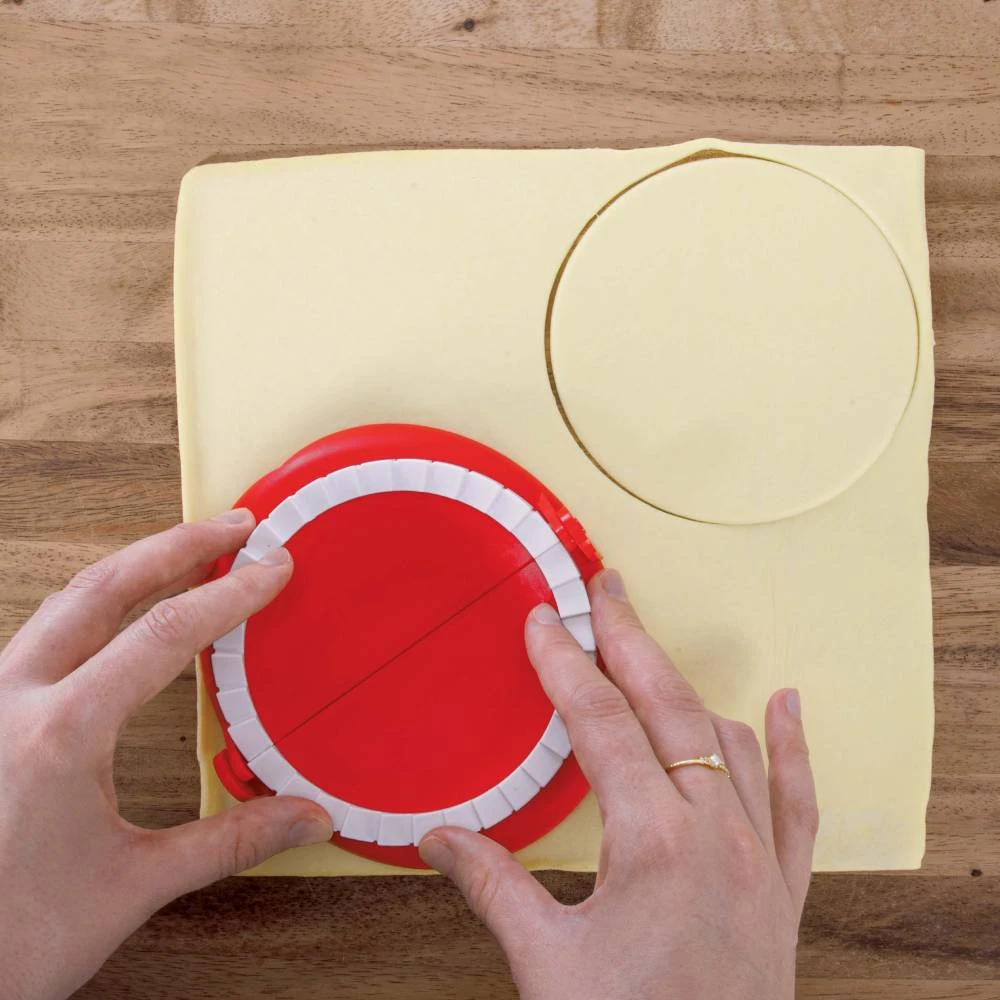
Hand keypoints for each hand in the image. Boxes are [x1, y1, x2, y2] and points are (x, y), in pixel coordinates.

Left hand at [0, 513, 333, 999]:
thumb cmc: (10, 938)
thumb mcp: (132, 886)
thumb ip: (229, 842)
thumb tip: (306, 819)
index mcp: (57, 734)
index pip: (162, 635)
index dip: (228, 594)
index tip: (272, 567)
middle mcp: (12, 702)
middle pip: (103, 588)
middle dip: (176, 545)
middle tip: (234, 525)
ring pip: (65, 602)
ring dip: (134, 567)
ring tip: (190, 550)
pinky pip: (45, 633)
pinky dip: (99, 604)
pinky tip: (126, 611)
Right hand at [418, 570, 817, 999]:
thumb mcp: (547, 965)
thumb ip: (493, 886)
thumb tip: (439, 837)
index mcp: (656, 844)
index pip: (600, 724)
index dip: (565, 665)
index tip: (543, 622)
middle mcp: (718, 836)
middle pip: (668, 707)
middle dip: (628, 640)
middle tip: (602, 589)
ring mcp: (758, 858)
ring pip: (728, 740)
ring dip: (684, 686)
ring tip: (648, 648)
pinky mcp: (782, 887)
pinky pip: (796, 801)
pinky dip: (790, 747)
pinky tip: (784, 704)